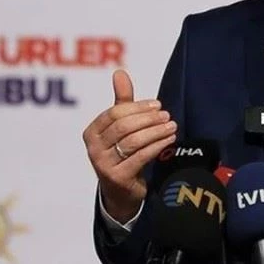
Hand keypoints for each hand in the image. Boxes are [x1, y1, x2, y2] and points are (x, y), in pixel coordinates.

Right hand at [83, 69, 177, 222]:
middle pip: (124, 127)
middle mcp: (93, 149)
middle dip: (148, 119)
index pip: (114, 113)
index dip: (138, 107)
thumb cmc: (121, 152)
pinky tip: (169, 139)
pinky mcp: (118, 177)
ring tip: (171, 126)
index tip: (157, 105)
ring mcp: (103, 165)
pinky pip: (140, 157)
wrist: (121, 191)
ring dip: (156, 131)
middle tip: (167, 115)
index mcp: (91, 132)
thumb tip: (119, 72)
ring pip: (133, 141)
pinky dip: (157, 146)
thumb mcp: (120, 127)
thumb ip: (122, 101)